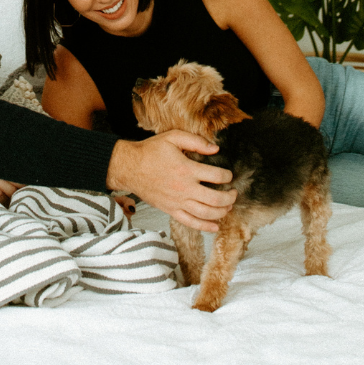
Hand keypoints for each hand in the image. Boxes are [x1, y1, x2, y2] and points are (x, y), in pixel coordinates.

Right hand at [106, 132, 235, 231]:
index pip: (217, 176)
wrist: (129, 167)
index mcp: (187, 169)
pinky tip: (215, 226)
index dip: (227, 176)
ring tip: (228, 207)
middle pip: (215, 199)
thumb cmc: (150, 151)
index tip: (229, 175)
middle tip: (233, 193)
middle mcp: (184, 188)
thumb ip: (196, 141)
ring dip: (222, 212)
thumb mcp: (173, 137)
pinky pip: (191, 222)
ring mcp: (178, 202)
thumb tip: (215, 148)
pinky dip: (205, 226)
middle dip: (229, 197)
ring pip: (206, 213)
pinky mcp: (171, 210)